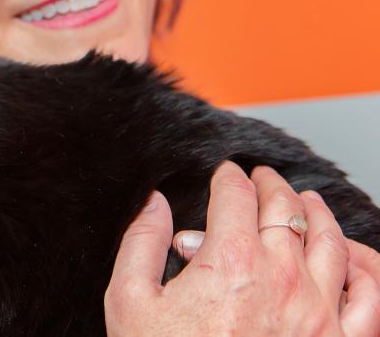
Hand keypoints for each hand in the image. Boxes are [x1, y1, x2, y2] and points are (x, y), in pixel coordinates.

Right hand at [104, 162, 379, 335]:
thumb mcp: (130, 301)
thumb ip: (142, 242)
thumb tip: (154, 202)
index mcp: (231, 261)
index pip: (236, 195)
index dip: (229, 176)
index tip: (224, 173)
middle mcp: (282, 278)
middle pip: (284, 208)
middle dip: (270, 184)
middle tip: (261, 177)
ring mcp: (319, 313)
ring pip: (330, 240)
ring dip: (317, 211)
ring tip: (307, 201)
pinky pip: (370, 294)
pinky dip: (364, 264)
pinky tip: (351, 253)